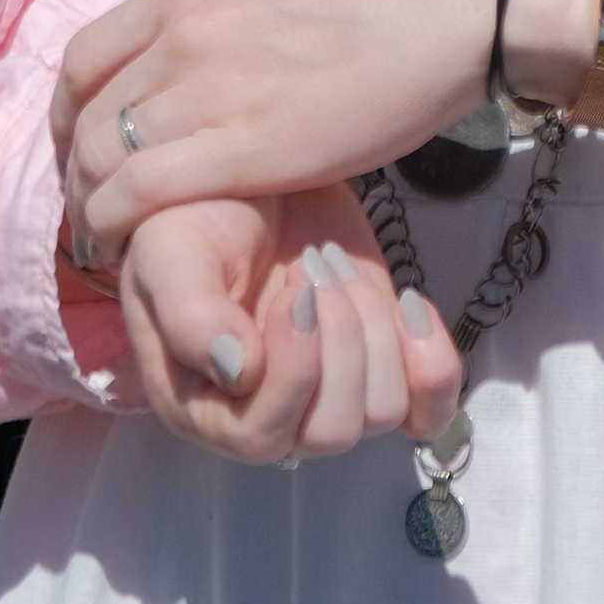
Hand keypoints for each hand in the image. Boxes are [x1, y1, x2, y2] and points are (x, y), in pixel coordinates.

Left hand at [54, 0, 504, 257]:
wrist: (447, 6)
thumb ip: (225, 23)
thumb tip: (206, 57)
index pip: (85, 57)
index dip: (71, 116)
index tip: (84, 150)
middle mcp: (183, 33)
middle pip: (86, 115)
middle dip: (75, 172)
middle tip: (91, 209)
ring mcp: (208, 88)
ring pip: (102, 159)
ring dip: (89, 208)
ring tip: (105, 242)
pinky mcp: (243, 149)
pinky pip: (139, 194)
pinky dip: (115, 227)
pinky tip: (127, 250)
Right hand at [110, 186, 464, 461]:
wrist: (251, 167)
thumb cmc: (192, 217)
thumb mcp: (170, 252)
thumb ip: (189, 311)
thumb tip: (237, 370)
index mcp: (207, 407)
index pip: (263, 435)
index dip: (293, 371)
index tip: (297, 288)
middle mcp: (271, 416)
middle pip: (332, 429)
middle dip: (338, 340)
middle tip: (314, 262)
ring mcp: (332, 392)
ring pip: (381, 411)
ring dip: (371, 327)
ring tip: (333, 263)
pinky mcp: (380, 364)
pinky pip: (427, 407)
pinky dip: (432, 364)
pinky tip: (410, 302)